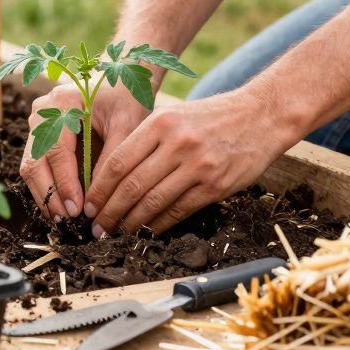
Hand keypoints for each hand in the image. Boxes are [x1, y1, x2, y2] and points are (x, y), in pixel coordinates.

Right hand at [20, 82, 148, 220]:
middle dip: (49, 195)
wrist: (122, 79)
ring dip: (45, 195)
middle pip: (35, 161)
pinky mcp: (40, 135)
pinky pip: (38, 165)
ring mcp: (37, 123)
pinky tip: (62, 206)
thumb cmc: (127, 100)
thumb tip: (96, 201)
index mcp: (62, 102)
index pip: (56, 151)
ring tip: (63, 219)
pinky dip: (48, 187)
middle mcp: (42, 112)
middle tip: (67, 220)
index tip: (77, 209)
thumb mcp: (128, 127)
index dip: (64, 183)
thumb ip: (112, 160)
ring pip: (31, 166)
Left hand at [83, 88, 295, 236]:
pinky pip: (178, 211)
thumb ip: (146, 140)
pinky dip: (158, 225)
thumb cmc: (212, 117)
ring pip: (152, 202)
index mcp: (161, 122)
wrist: (261, 116)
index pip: (119, 161)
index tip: (89, 205)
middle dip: (109, 211)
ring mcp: (198, 166)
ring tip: (116, 233)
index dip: (99, 188)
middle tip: (96, 227)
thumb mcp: (175, 116)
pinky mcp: (215, 185)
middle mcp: (177, 143)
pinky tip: (146, 232)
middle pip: (131, 185)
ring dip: (130, 223)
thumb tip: (112, 176)